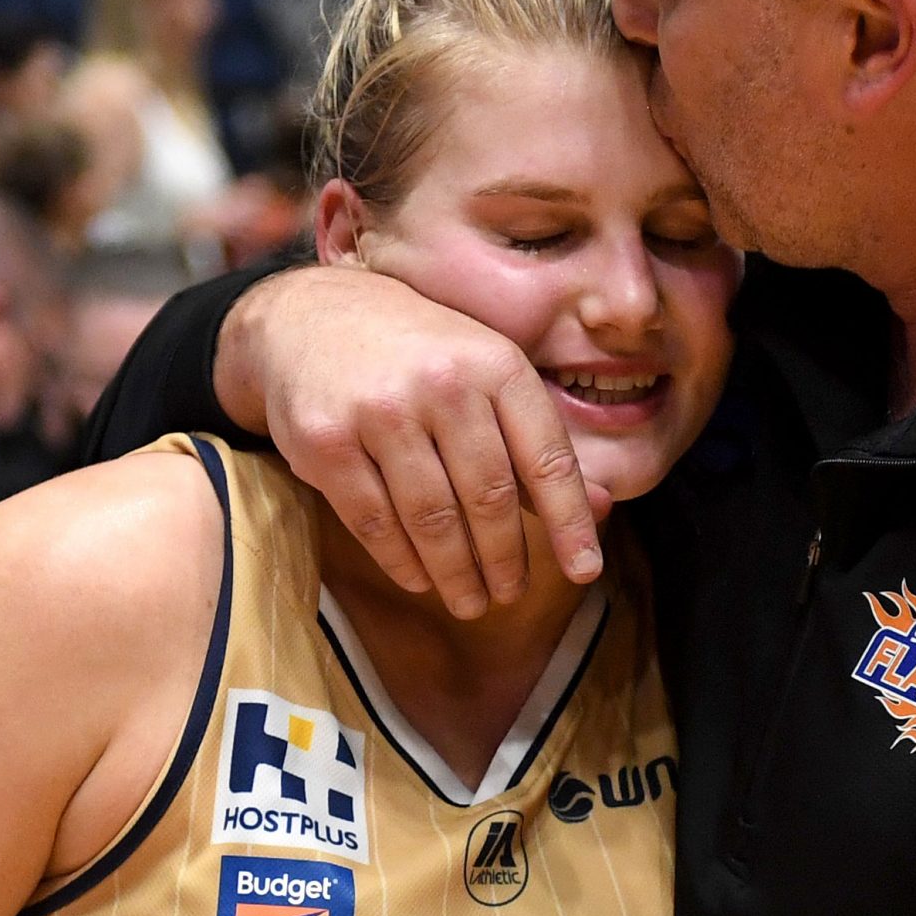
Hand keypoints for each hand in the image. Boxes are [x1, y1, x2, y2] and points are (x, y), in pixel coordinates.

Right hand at [220, 266, 612, 617]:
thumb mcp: (487, 374)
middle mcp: (444, 384)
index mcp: (497, 365)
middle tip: (511, 594)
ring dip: (457, 574)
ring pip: (433, 518)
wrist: (312, 314)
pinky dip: (402, 561)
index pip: (547, 459)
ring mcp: (381, 411)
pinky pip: (374, 522)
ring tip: (471, 601)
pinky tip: (420, 579)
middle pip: (490, 498)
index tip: (585, 570)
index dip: (570, 522)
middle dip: (507, 559)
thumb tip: (603, 508)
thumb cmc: (420, 355)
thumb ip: (537, 440)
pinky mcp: (326, 441)